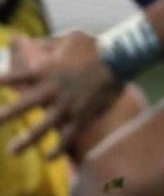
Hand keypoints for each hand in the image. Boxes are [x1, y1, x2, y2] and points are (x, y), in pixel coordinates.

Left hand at [0, 30, 123, 157]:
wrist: (120, 60)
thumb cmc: (95, 46)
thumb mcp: (71, 37)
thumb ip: (50, 43)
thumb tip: (32, 43)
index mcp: (47, 70)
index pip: (16, 77)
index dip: (1, 81)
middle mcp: (52, 89)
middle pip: (23, 104)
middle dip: (5, 115)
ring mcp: (67, 105)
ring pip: (43, 126)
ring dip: (27, 140)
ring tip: (12, 150)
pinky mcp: (81, 115)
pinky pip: (67, 136)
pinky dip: (58, 148)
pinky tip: (49, 157)